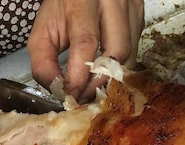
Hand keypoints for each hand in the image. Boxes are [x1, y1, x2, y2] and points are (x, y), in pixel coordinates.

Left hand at [28, 0, 144, 101]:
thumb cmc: (62, 9)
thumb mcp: (43, 31)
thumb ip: (43, 63)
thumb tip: (60, 92)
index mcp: (83, 2)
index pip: (86, 44)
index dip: (79, 76)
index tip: (71, 96)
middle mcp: (113, 1)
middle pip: (117, 51)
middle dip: (99, 81)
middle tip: (84, 96)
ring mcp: (131, 8)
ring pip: (130, 55)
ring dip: (111, 78)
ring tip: (92, 87)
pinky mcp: (141, 16)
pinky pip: (135, 50)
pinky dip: (119, 67)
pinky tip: (104, 71)